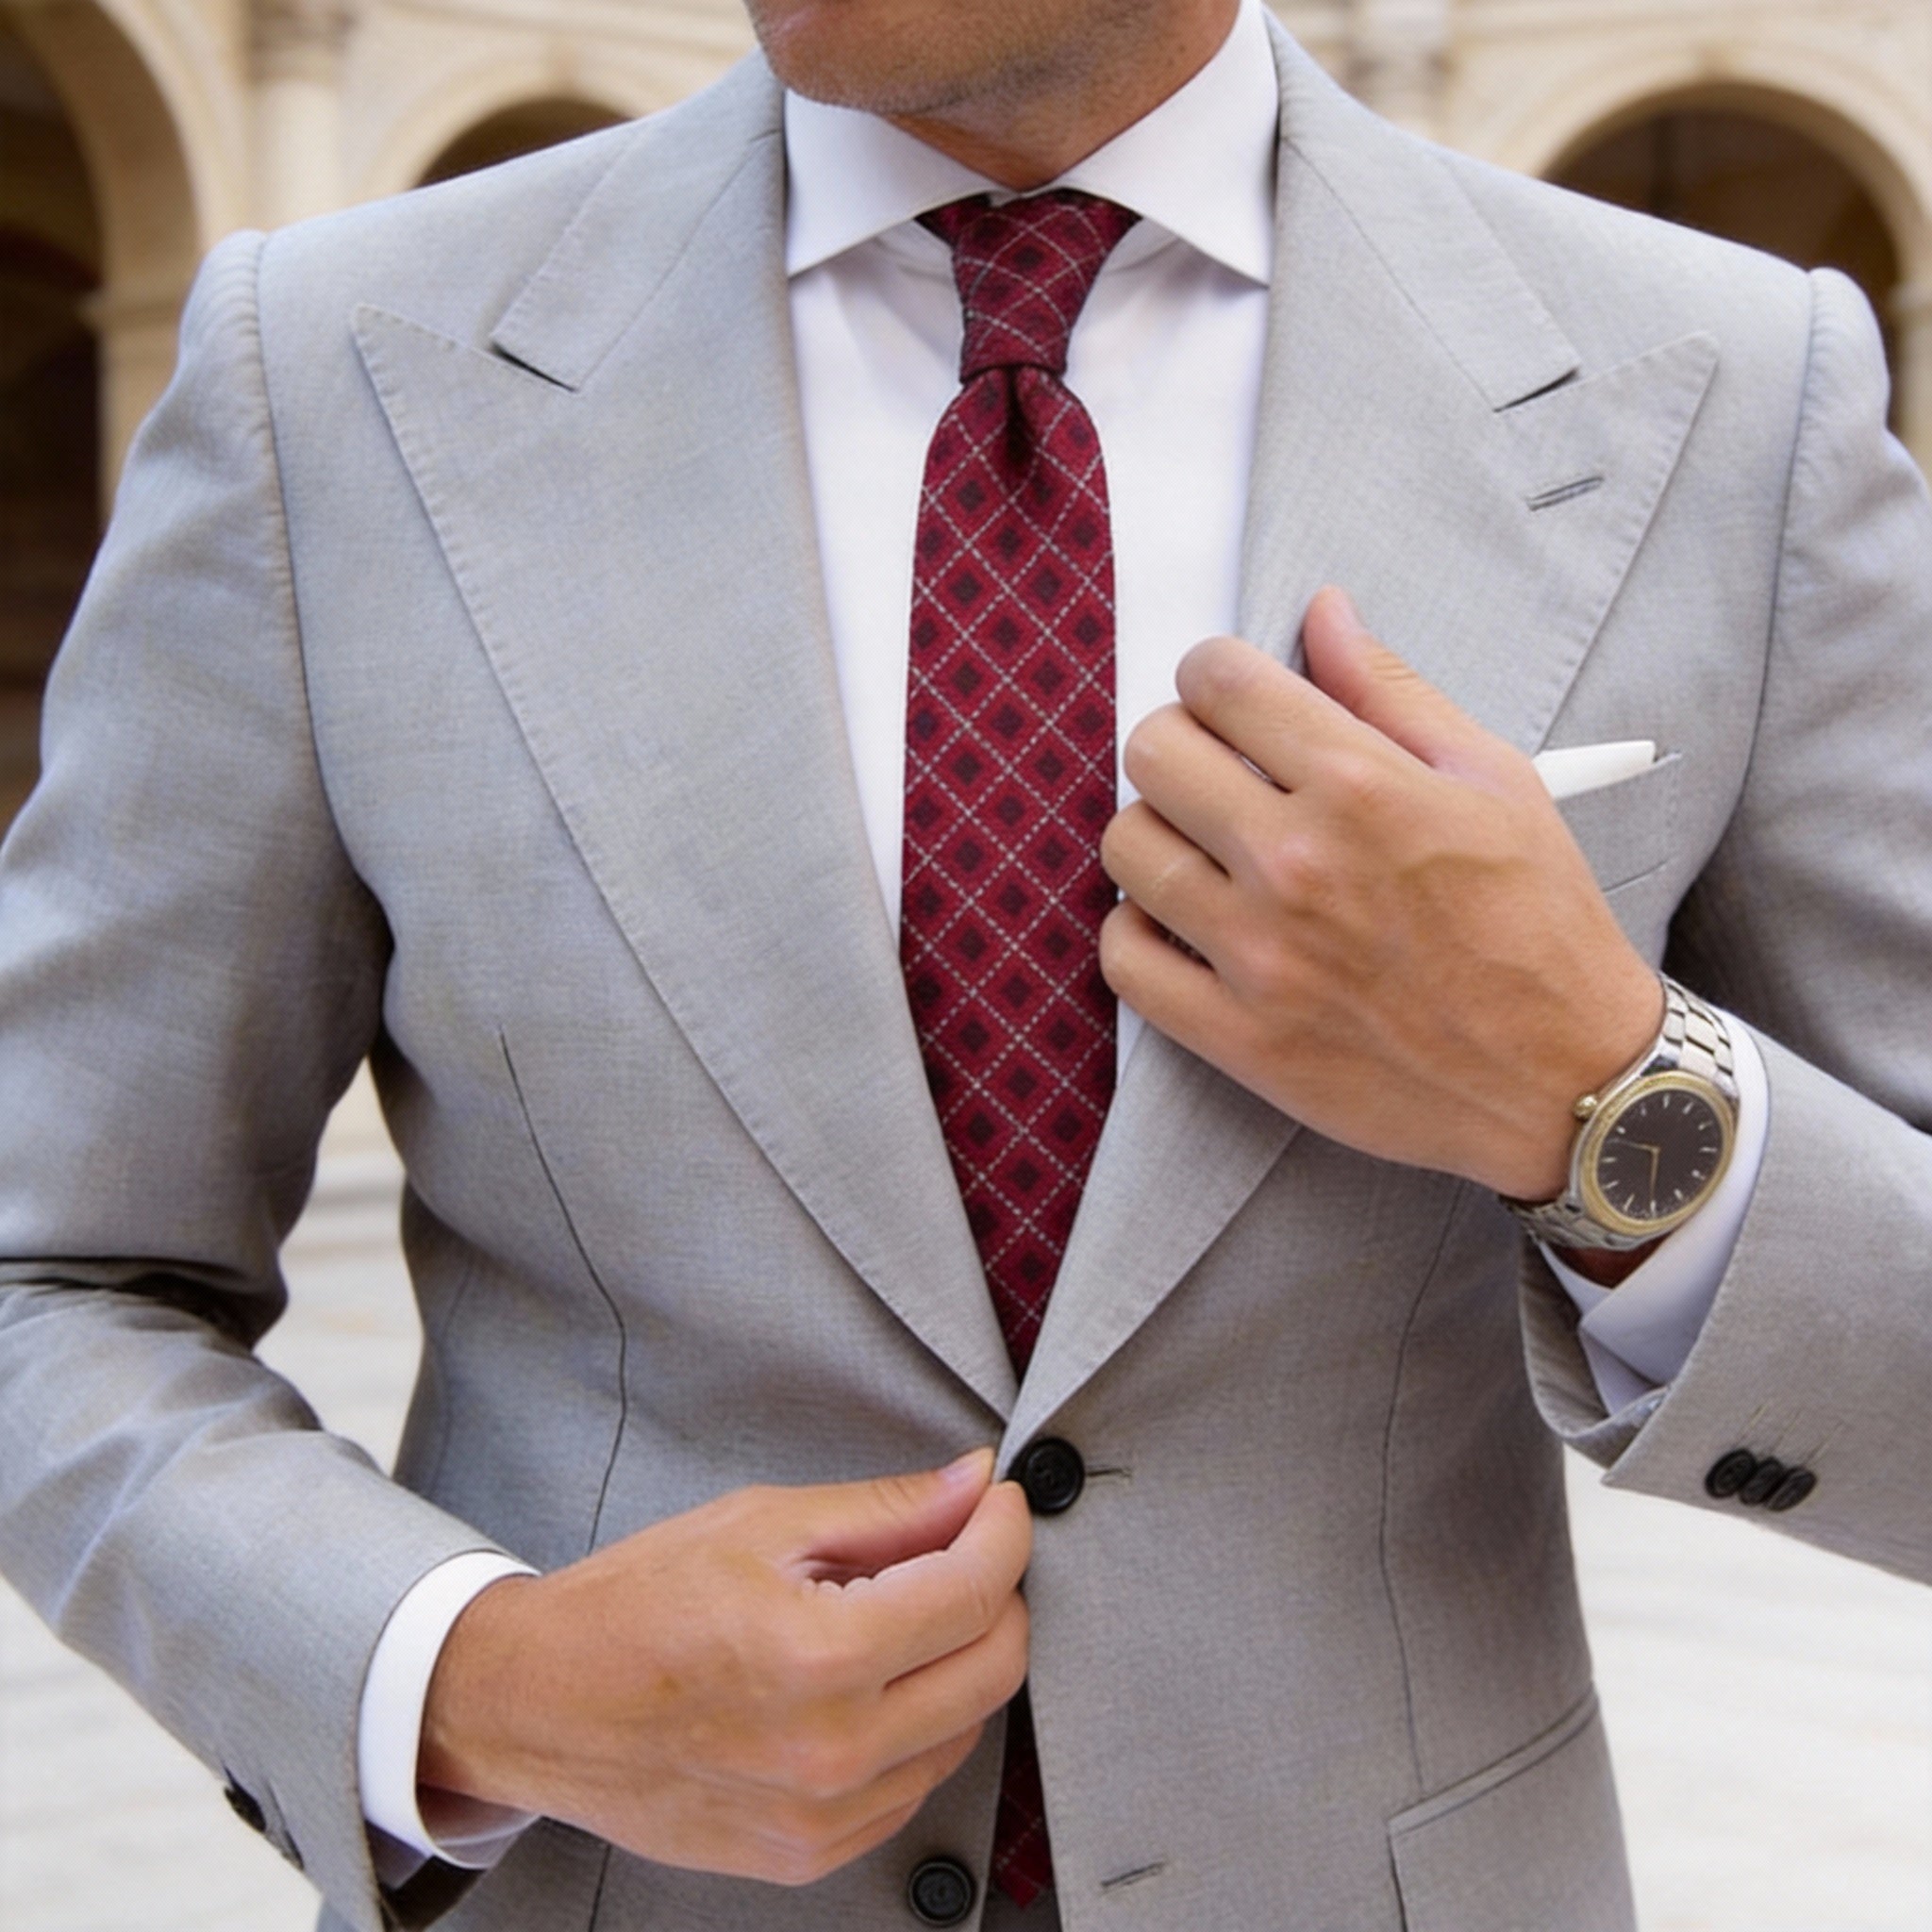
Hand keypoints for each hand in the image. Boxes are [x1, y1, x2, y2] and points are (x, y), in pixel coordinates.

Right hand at [418, 1450, 1030, 1885]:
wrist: (542, 1705)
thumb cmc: (635, 1606)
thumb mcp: (761, 1523)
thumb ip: (885, 1510)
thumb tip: (973, 1485)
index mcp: (818, 1656)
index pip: (974, 1591)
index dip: (1004, 1530)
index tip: (999, 1503)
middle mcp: (832, 1751)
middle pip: (994, 1668)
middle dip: (998, 1592)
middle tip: (964, 1547)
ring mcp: (822, 1817)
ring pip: (966, 1730)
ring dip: (960, 1661)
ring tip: (900, 1612)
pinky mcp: (808, 1855)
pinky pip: (914, 1787)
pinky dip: (920, 1725)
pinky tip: (873, 1681)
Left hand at [1098, 588, 1661, 1201]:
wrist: (1567, 1078)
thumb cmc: (1538, 924)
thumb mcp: (1493, 780)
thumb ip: (1391, 690)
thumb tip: (1323, 611)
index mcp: (1361, 787)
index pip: (1218, 681)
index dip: (1214, 675)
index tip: (1230, 699)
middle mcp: (1297, 864)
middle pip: (1153, 752)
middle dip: (1179, 742)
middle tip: (1216, 771)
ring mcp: (1259, 955)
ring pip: (1126, 847)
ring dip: (1156, 835)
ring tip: (1205, 850)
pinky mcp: (1239, 1036)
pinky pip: (1124, 959)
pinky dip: (1139, 932)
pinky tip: (1185, 924)